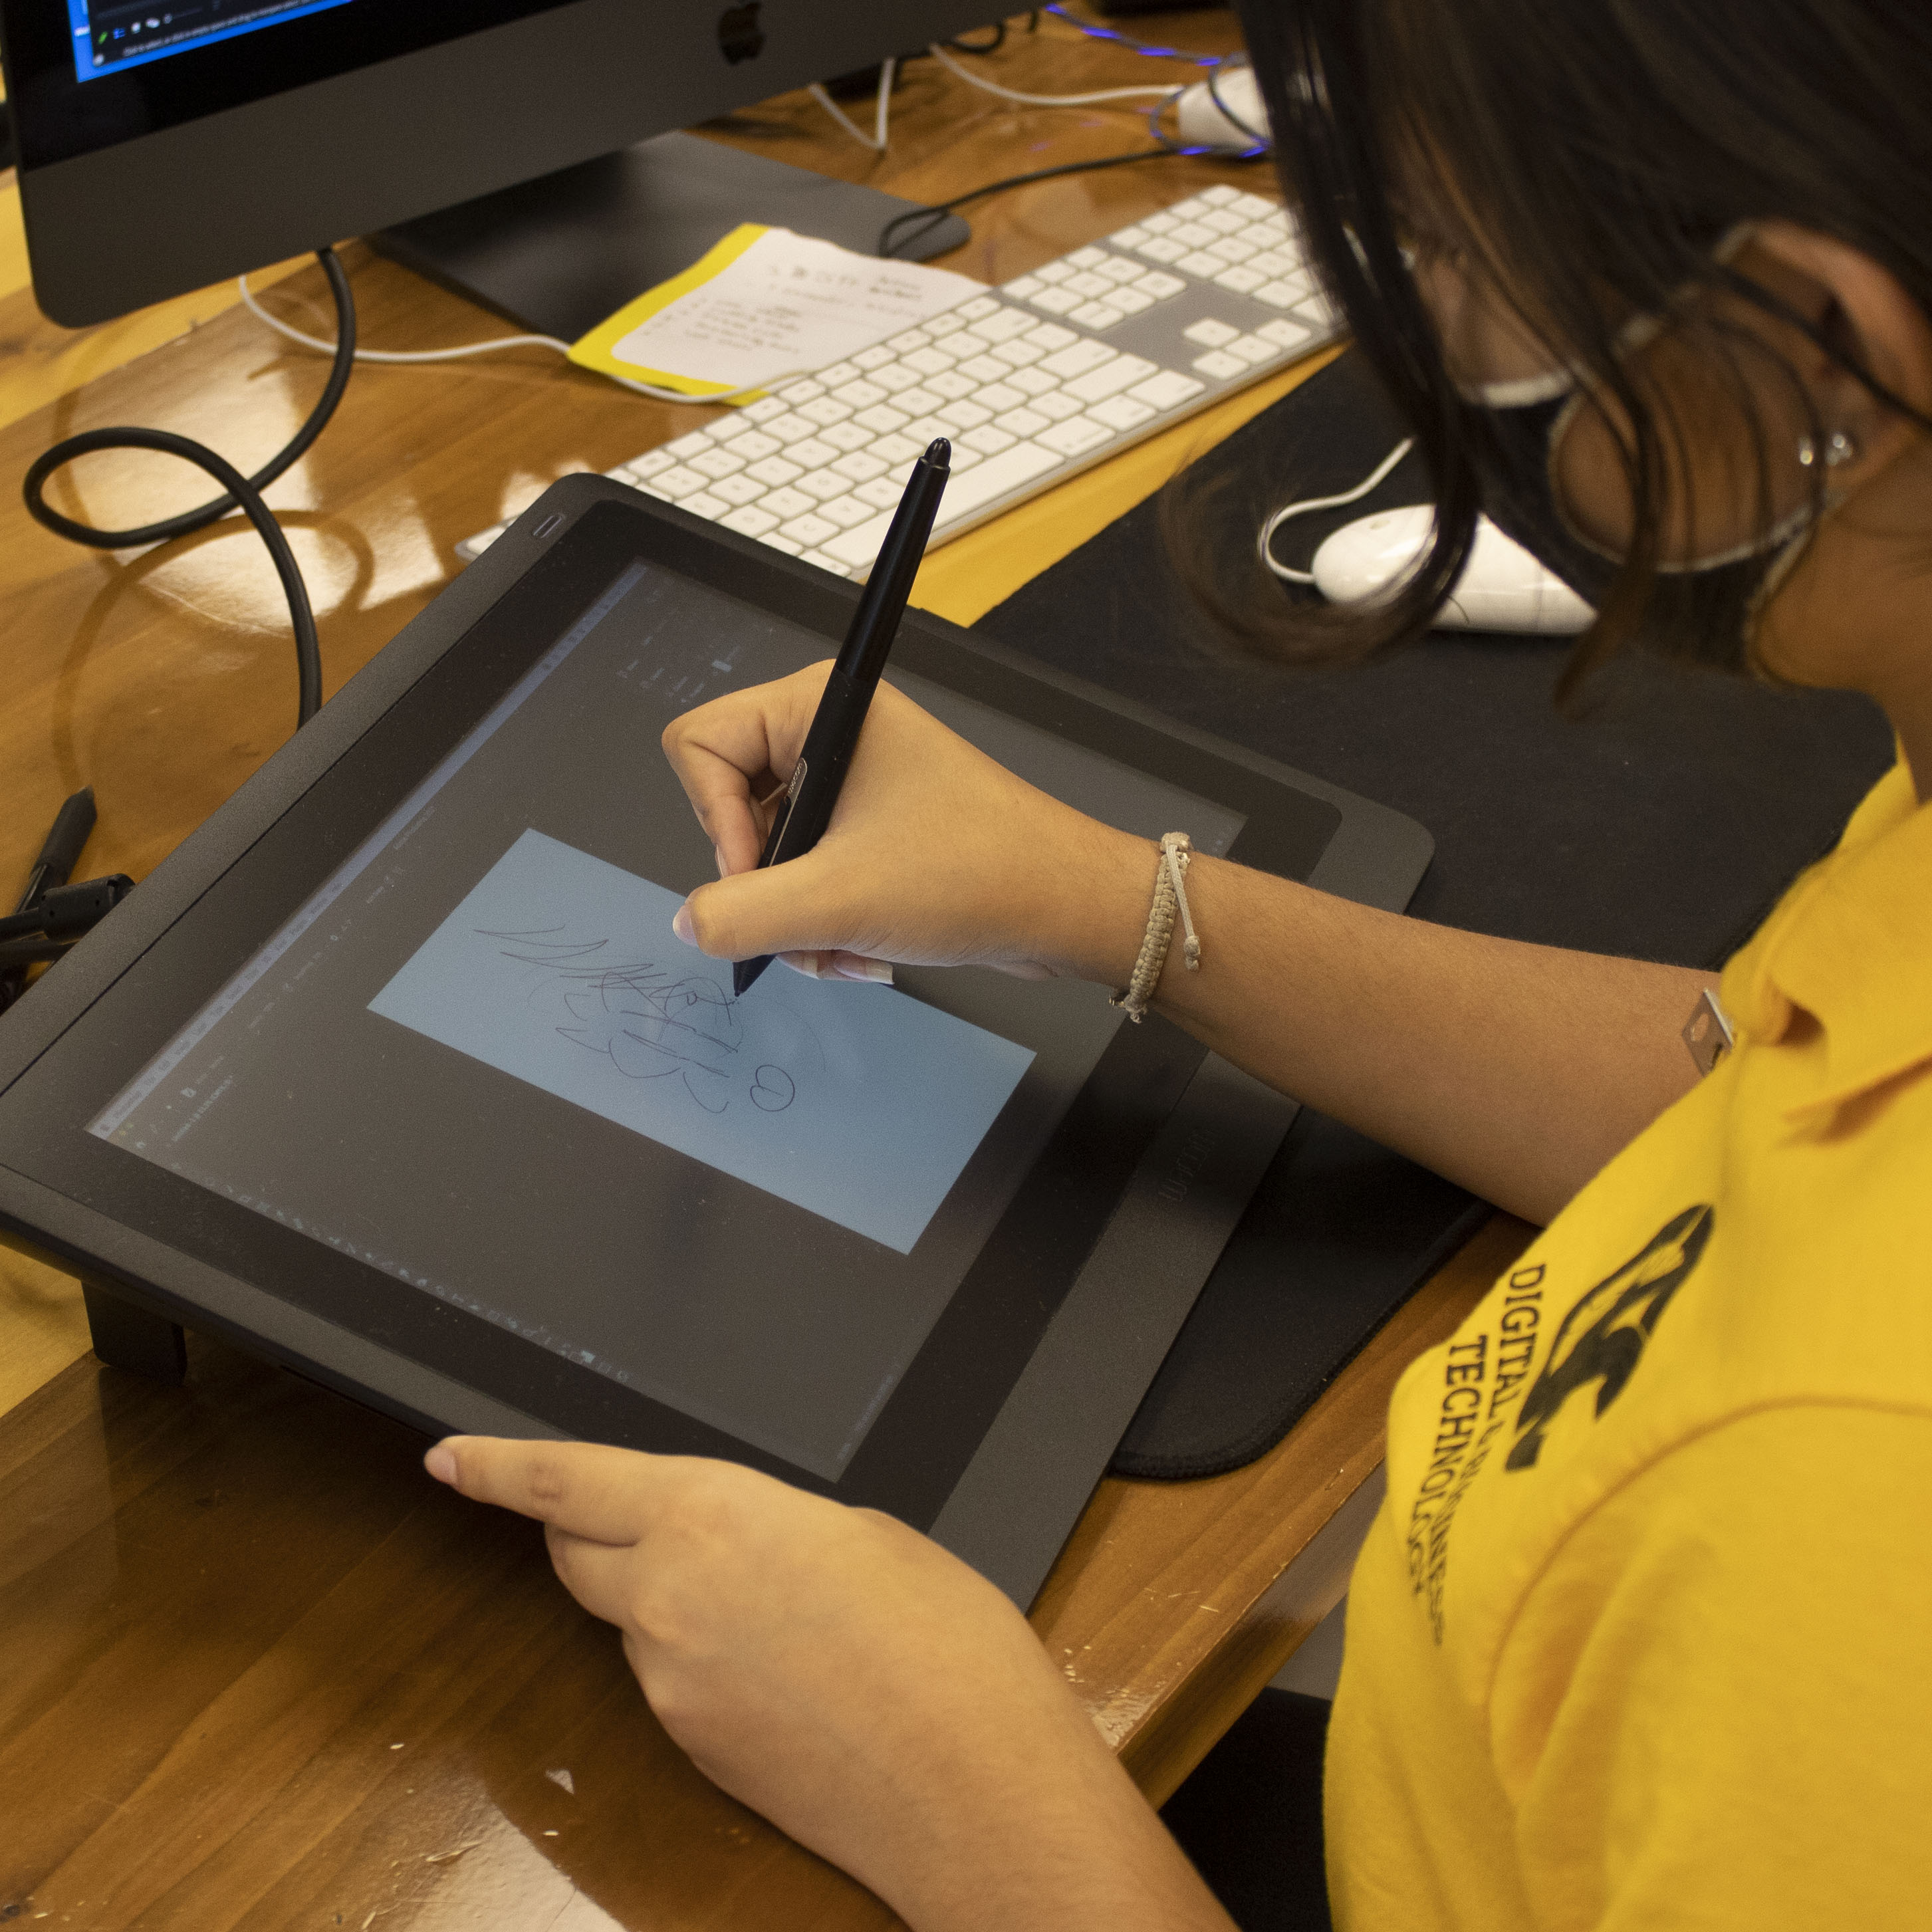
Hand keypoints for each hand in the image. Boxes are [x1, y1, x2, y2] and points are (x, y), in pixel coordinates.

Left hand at [425, 1437, 1229, 1930]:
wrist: (976, 1792)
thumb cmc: (947, 1646)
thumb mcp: (868, 1534)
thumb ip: (775, 1525)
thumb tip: (746, 1547)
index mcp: (710, 1518)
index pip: (566, 1483)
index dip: (498, 1468)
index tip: (450, 1457)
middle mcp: (667, 1602)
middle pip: (576, 1555)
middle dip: (590, 1529)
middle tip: (648, 1520)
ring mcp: (671, 1688)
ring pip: (633, 1623)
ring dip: (671, 1602)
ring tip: (788, 1614)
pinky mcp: (695, 1752)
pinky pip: (674, 1684)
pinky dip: (709, 1665)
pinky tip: (792, 1675)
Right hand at [661, 666, 1148, 982]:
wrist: (1065, 906)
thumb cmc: (974, 874)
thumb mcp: (838, 899)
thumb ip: (742, 912)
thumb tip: (687, 922)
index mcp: (818, 708)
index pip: (698, 745)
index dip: (714, 819)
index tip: (761, 872)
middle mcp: (829, 734)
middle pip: (728, 809)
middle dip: (765, 886)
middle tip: (809, 924)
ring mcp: (851, 784)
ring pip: (768, 858)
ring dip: (797, 920)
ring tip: (847, 948)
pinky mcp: (871, 829)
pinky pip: (807, 878)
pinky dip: (823, 924)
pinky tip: (863, 952)